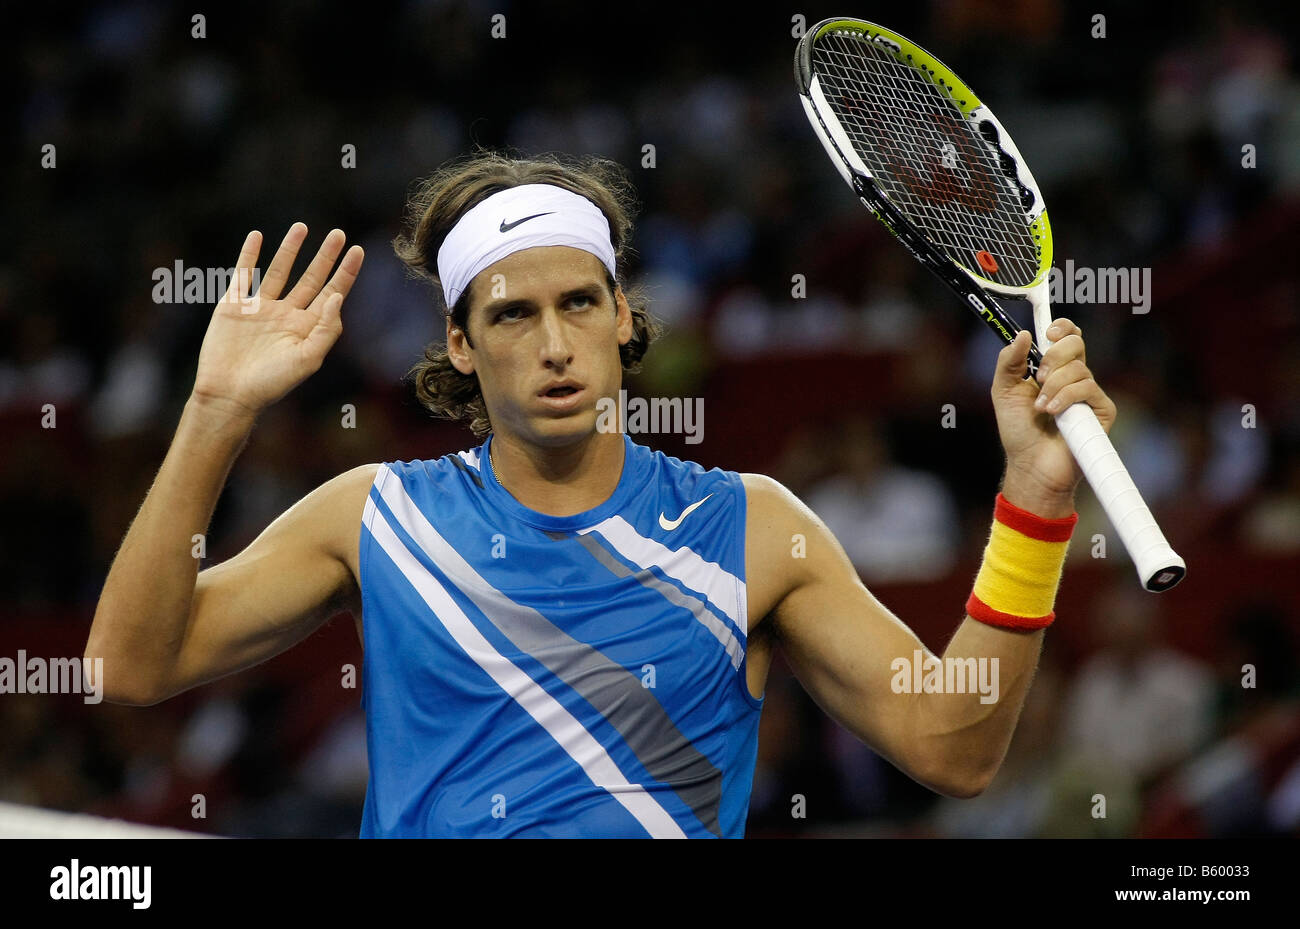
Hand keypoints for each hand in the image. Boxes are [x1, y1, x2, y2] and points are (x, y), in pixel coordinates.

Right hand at [191, 224, 363, 417]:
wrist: (229, 394)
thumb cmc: (272, 383)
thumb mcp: (308, 359)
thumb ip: (326, 329)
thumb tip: (337, 296)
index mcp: (307, 327)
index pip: (332, 293)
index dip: (345, 273)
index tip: (358, 250)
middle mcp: (287, 314)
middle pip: (311, 278)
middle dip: (325, 256)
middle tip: (337, 233)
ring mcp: (260, 308)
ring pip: (279, 271)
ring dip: (290, 249)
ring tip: (301, 227)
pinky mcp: (234, 305)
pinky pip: (243, 274)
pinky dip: (248, 255)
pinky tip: (256, 236)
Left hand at [990, 319, 1116, 515]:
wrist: (1030, 464)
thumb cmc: (1018, 431)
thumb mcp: (1003, 391)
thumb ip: (1009, 362)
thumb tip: (1022, 334)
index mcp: (1052, 368)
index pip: (1066, 336)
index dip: (1061, 327)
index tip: (1048, 332)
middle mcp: (1073, 377)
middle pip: (1076, 343)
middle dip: (1054, 355)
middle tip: (1039, 376)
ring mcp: (1089, 393)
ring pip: (1078, 368)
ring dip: (1053, 386)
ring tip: (1040, 408)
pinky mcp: (1102, 410)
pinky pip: (1088, 388)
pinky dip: (1066, 398)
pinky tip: (1053, 413)